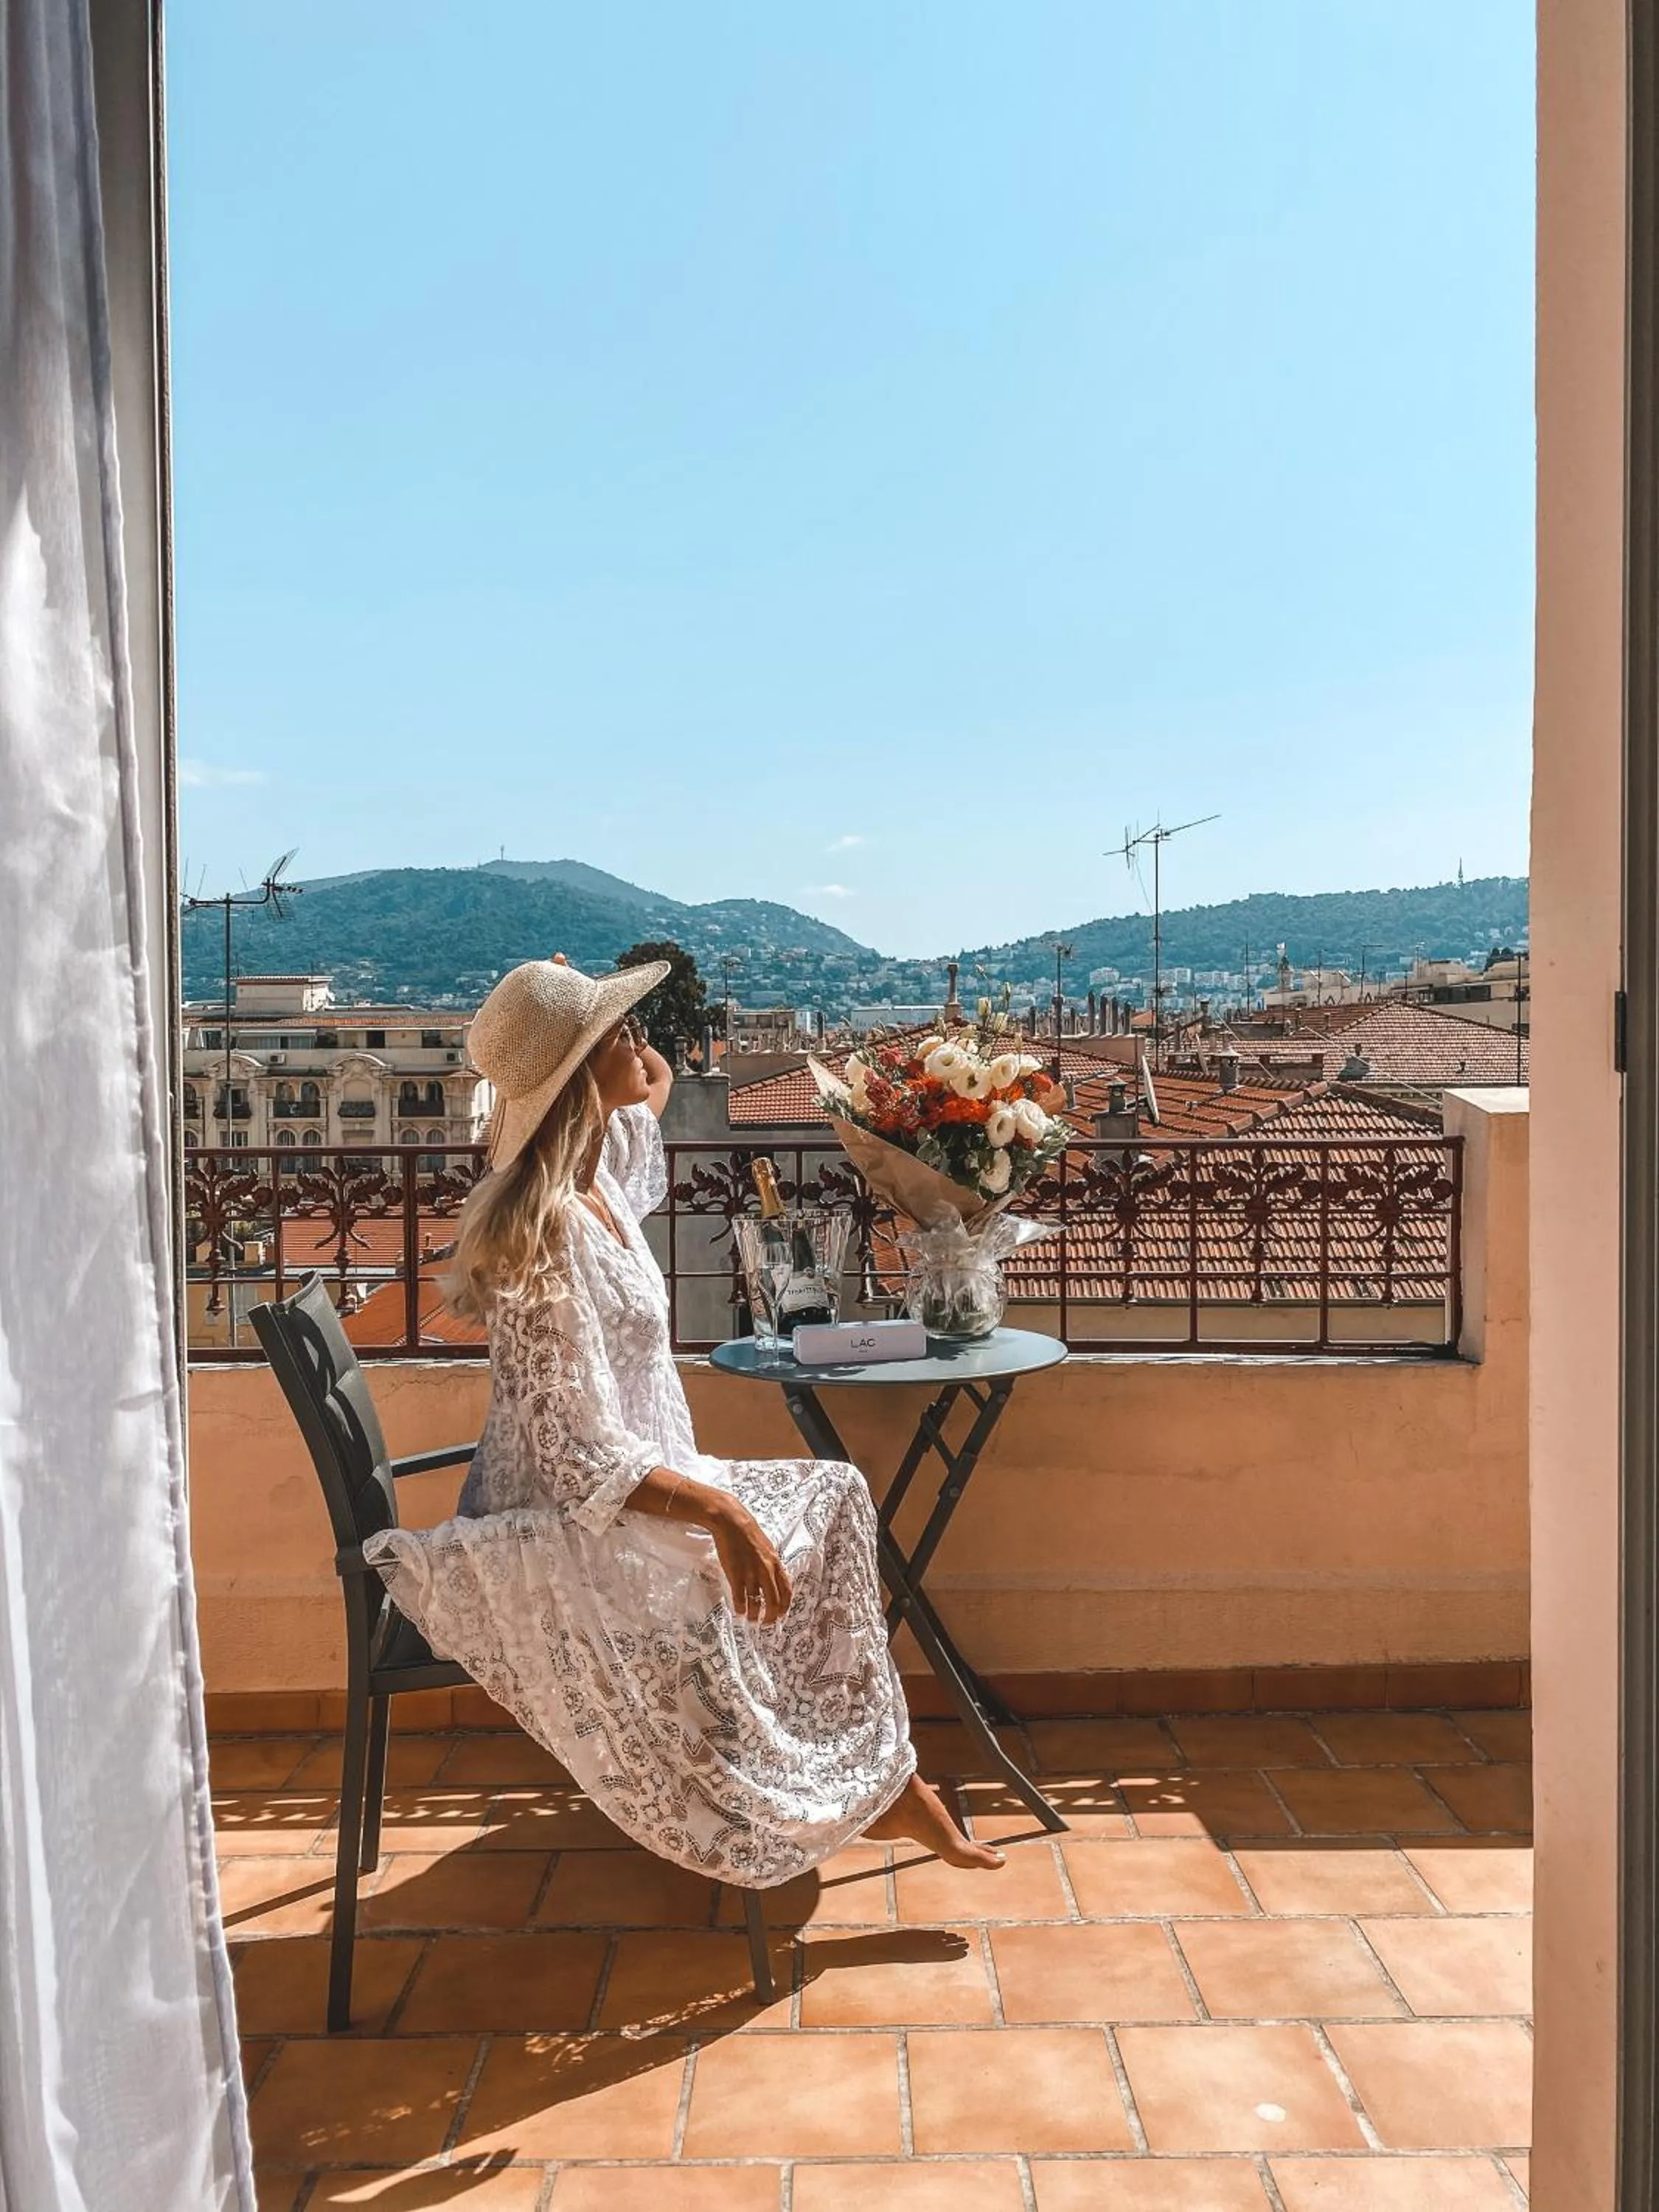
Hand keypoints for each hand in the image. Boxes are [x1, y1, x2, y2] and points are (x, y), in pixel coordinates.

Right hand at [708, 1505, 791, 1626]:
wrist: (732, 1522)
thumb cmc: (748, 1533)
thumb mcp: (767, 1548)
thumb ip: (770, 1564)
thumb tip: (773, 1578)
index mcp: (775, 1563)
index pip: (786, 1590)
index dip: (785, 1605)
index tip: (782, 1615)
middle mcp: (766, 1570)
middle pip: (774, 1601)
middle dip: (771, 1616)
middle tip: (766, 1623)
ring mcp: (751, 1573)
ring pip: (756, 1602)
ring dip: (755, 1615)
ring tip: (752, 1620)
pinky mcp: (736, 1573)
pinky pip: (740, 1596)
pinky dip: (741, 1607)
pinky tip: (739, 1612)